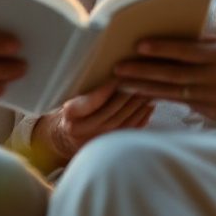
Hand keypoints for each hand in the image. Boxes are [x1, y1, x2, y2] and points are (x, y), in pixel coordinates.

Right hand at [34, 81, 152, 167]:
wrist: (65, 137)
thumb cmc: (72, 110)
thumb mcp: (71, 98)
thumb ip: (87, 90)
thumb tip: (114, 71)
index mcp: (71, 115)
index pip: (93, 102)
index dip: (107, 89)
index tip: (120, 76)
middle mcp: (83, 130)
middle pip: (111, 112)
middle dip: (128, 95)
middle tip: (141, 79)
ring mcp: (98, 140)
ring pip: (123, 122)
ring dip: (138, 105)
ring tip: (149, 89)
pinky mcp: (110, 145)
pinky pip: (130, 130)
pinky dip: (142, 116)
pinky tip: (150, 104)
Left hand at [113, 35, 215, 123]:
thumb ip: (201, 42)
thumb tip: (169, 33)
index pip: (187, 51)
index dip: (163, 48)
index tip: (139, 45)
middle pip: (174, 74)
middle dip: (144, 71)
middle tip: (119, 68)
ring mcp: (214, 97)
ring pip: (174, 92)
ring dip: (146, 88)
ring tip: (123, 83)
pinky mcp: (212, 112)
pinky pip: (182, 103)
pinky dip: (161, 98)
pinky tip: (142, 94)